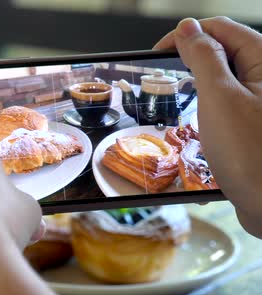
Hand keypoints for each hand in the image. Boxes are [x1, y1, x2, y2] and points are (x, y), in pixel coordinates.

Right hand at [154, 17, 261, 236]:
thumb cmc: (250, 153)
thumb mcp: (218, 97)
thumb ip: (203, 57)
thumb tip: (187, 28)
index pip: (219, 28)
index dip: (185, 36)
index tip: (156, 55)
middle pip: (222, 51)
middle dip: (191, 61)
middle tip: (165, 82)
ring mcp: (261, 99)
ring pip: (222, 78)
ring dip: (197, 86)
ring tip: (179, 103)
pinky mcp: (255, 121)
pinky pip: (227, 101)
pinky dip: (207, 107)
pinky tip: (196, 123)